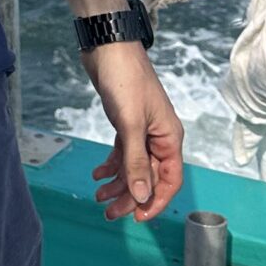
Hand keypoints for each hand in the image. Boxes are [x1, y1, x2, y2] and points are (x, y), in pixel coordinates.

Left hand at [87, 44, 184, 222]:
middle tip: (109, 213)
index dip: (155, 201)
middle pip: (149, 177)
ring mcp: (142, 130)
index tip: (137, 218)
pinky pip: (122, 153)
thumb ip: (136, 162)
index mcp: (169, 137)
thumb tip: (142, 196)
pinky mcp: (126, 123)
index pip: (169, 180)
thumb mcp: (130, 124)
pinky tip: (97, 174)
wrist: (108, 48)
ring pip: (134, 167)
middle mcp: (159, 136)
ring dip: (118, 184)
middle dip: (130, 196)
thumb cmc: (125, 80)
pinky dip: (111, 166)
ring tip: (99, 197)